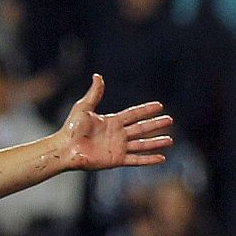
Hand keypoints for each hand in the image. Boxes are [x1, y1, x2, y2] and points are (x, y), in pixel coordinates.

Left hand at [57, 75, 172, 171]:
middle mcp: (117, 134)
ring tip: (170, 140)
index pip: (133, 114)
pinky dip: (149, 159)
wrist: (65, 148)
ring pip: (142, 144)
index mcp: (112, 121)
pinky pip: (136, 159)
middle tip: (170, 120)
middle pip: (141, 128)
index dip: (146, 110)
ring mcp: (118, 147)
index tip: (159, 106)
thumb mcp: (84, 107)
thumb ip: (94, 93)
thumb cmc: (71, 128)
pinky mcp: (116, 159)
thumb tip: (98, 76)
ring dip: (156, 142)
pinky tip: (161, 158)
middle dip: (155, 124)